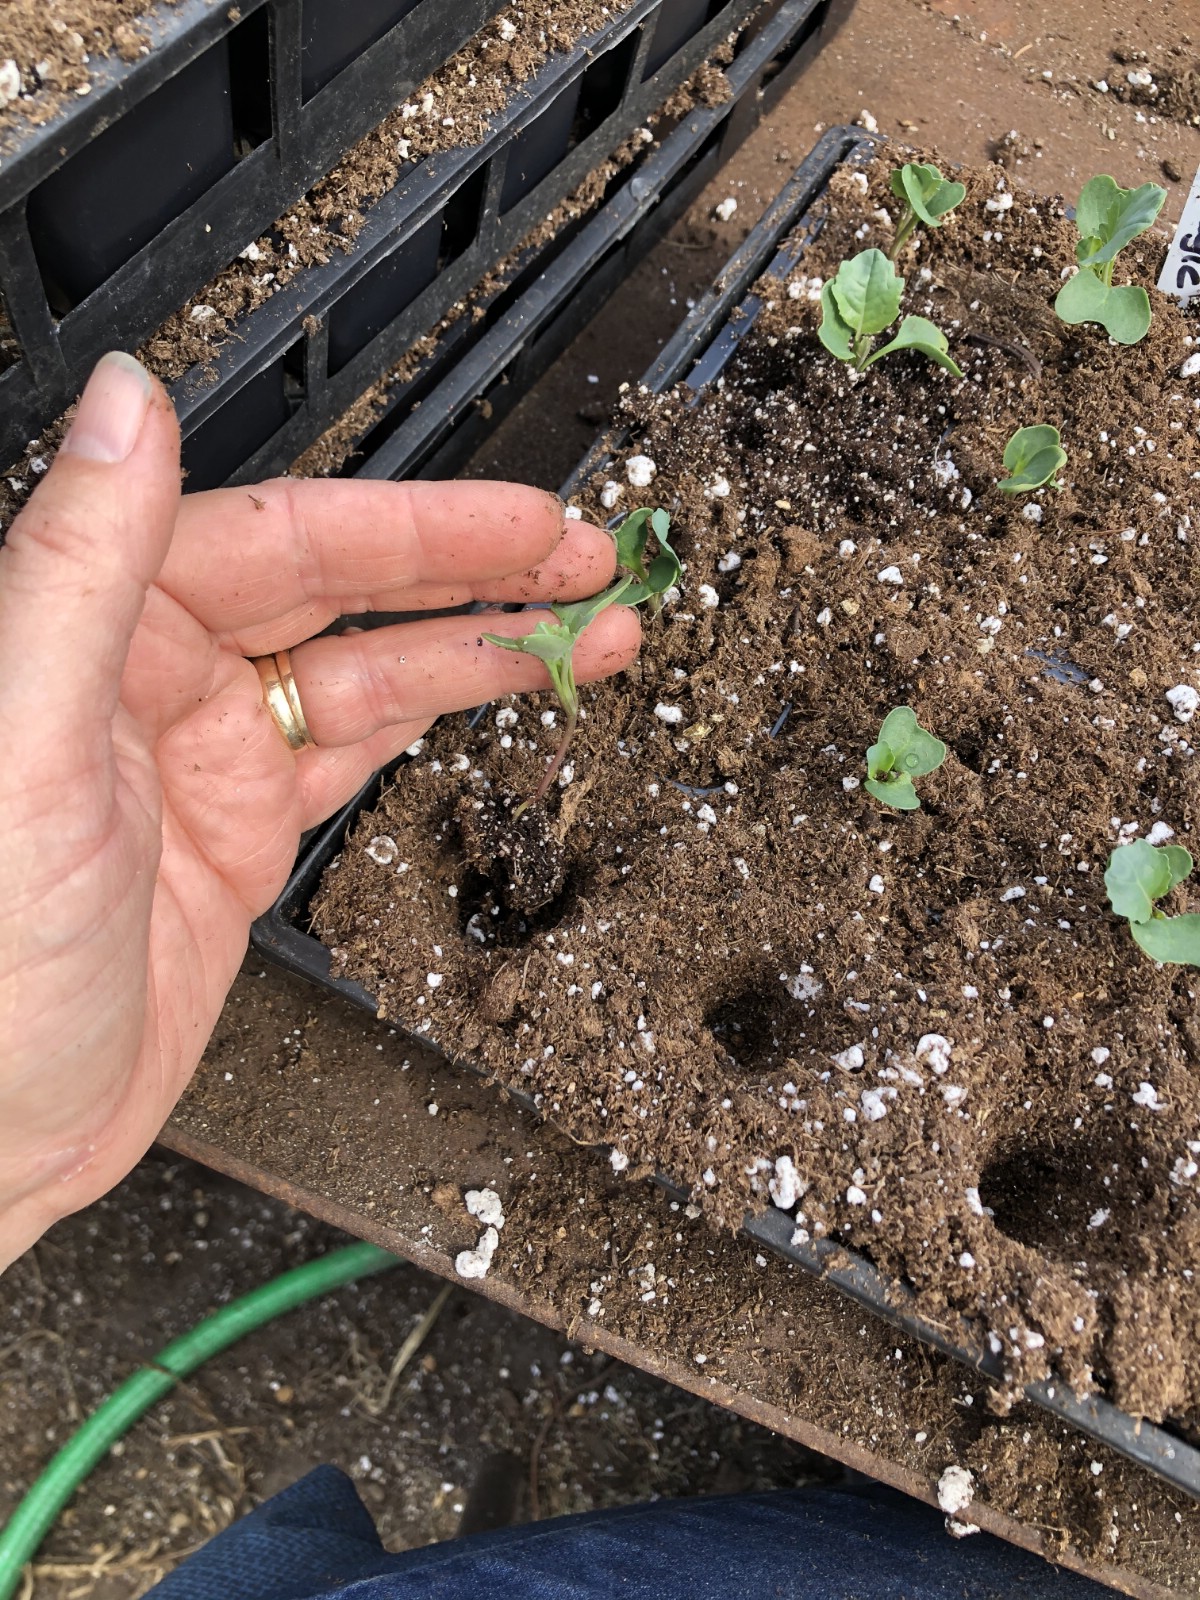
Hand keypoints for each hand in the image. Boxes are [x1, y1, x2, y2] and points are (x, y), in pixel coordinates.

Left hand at [0, 353, 638, 1269]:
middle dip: (474, 572)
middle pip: (346, 593)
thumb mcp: (23, 741)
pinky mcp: (239, 834)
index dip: (419, 527)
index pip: (288, 541)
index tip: (519, 517)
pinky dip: (435, 719)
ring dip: (479, 646)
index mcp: (101, 626)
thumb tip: (128, 401)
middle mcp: (156, 674)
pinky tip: (498, 690)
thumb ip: (81, 562)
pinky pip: (353, 752)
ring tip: (587, 628)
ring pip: (369, 673)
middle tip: (585, 557)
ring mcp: (208, 756)